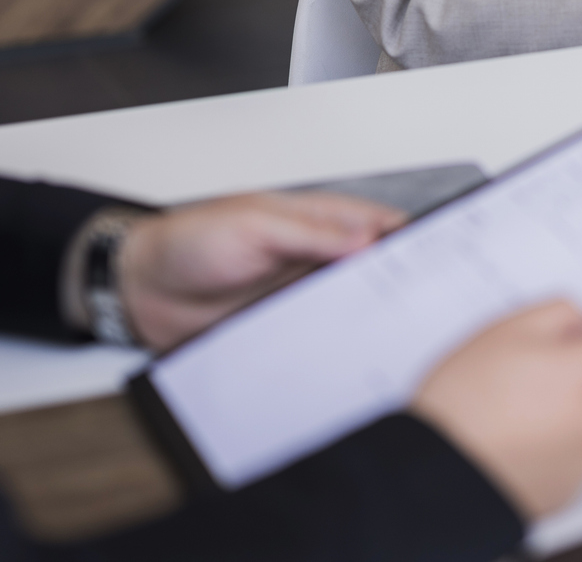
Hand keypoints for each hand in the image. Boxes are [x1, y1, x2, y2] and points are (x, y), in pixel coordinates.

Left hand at [117, 192, 402, 350]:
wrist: (142, 291)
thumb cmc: (189, 242)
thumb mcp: (253, 225)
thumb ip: (310, 233)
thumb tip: (365, 239)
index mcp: (317, 221)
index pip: (379, 226)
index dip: (412, 240)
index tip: (440, 261)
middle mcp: (316, 259)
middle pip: (374, 273)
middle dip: (400, 288)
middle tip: (425, 309)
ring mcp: (303, 296)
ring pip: (353, 309)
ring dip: (370, 321)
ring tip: (395, 339)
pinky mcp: (286, 329)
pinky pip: (322, 340)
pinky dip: (338, 347)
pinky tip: (351, 359)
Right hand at [413, 302, 581, 519]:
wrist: (433, 477)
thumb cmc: (464, 403)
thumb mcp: (506, 329)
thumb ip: (562, 313)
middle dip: (581, 367)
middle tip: (530, 363)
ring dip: (560, 404)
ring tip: (508, 401)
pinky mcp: (566, 488)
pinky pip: (569, 449)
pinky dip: (547, 438)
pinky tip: (509, 432)